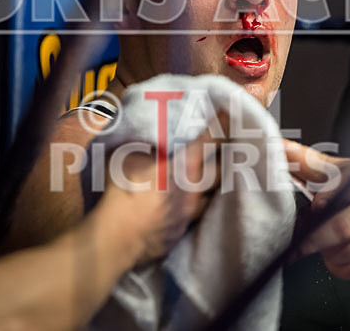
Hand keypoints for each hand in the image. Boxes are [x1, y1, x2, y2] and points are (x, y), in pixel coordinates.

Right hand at [103, 128, 221, 263]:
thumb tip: (150, 136)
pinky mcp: (182, 231)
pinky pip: (196, 216)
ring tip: (217, 175)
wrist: (118, 235)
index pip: (210, 140)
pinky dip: (197, 206)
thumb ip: (145, 144)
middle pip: (221, 169)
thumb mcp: (129, 155)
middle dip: (227, 156)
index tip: (230, 114)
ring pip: (213, 195)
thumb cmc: (122, 189)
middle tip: (231, 145)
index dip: (222, 125)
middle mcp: (194, 188)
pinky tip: (193, 204)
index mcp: (184, 165)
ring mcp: (190, 212)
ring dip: (215, 184)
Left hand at [287, 142, 349, 278]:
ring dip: (330, 252)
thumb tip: (281, 147)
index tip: (295, 246)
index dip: (314, 238)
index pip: (339, 227)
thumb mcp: (347, 168)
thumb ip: (310, 161)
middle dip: (319, 242)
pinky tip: (349, 245)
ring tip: (338, 233)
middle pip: (338, 249)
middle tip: (317, 229)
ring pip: (342, 264)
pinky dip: (343, 263)